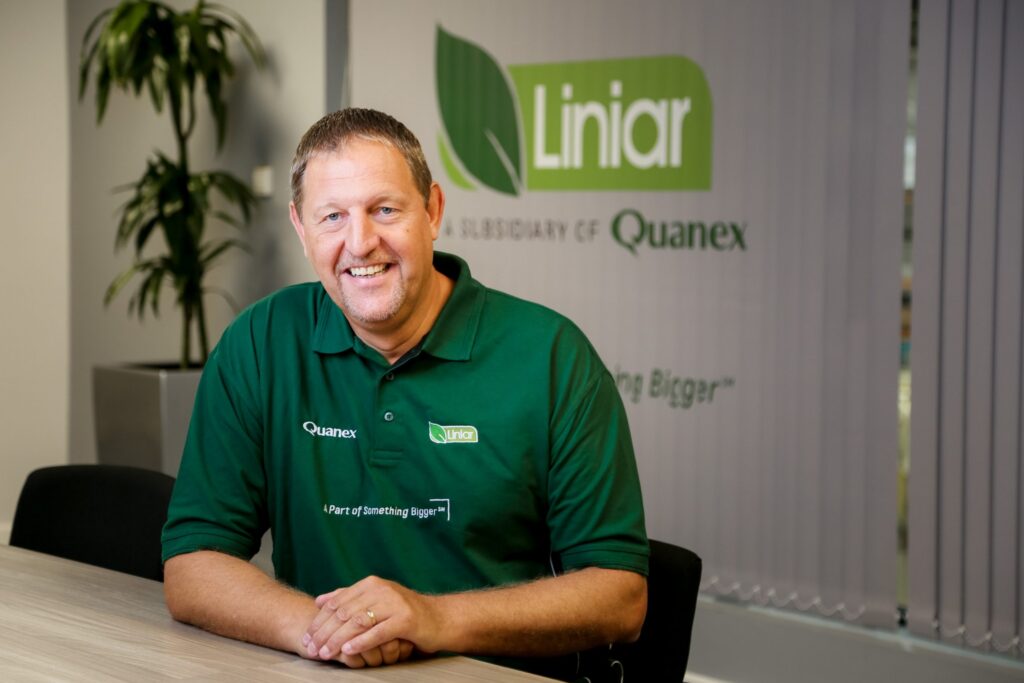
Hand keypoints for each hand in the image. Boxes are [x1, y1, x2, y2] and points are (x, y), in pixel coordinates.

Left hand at [303, 576, 442, 665]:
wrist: (439, 618)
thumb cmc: (404, 612)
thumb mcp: (376, 600)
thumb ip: (349, 598)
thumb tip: (321, 600)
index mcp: (371, 584)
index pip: (337, 602)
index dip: (319, 620)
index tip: (306, 636)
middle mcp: (381, 590)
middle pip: (344, 612)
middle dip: (324, 632)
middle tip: (311, 648)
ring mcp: (394, 603)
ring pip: (358, 622)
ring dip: (338, 639)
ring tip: (325, 653)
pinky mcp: (405, 619)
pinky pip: (378, 632)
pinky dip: (361, 642)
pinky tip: (348, 651)